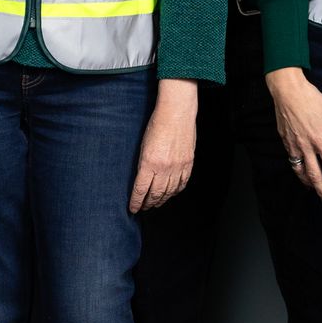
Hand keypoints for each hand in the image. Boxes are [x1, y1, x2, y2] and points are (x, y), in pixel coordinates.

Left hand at [129, 79, 197, 211]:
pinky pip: (182, 184)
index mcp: (149, 163)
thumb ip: (143, 164)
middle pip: (155, 194)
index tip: (133, 208)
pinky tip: (171, 194)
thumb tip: (142, 179)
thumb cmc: (157, 124)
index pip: (141, 189)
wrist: (177, 113)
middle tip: (143, 208)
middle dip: (148, 203)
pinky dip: (175, 191)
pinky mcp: (188, 164)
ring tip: (155, 204)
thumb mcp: (143, 145)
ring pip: (169, 191)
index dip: (136, 202)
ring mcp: (178, 167)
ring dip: (161, 200)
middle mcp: (164, 168)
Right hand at [265, 67, 321, 204]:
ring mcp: (293, 145)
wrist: (286, 90)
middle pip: (315, 176)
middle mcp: (306, 146)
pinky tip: (301, 171)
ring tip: (313, 190)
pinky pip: (292, 161)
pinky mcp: (284, 141)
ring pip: (300, 171)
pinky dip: (298, 171)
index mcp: (320, 140)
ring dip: (308, 184)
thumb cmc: (310, 98)